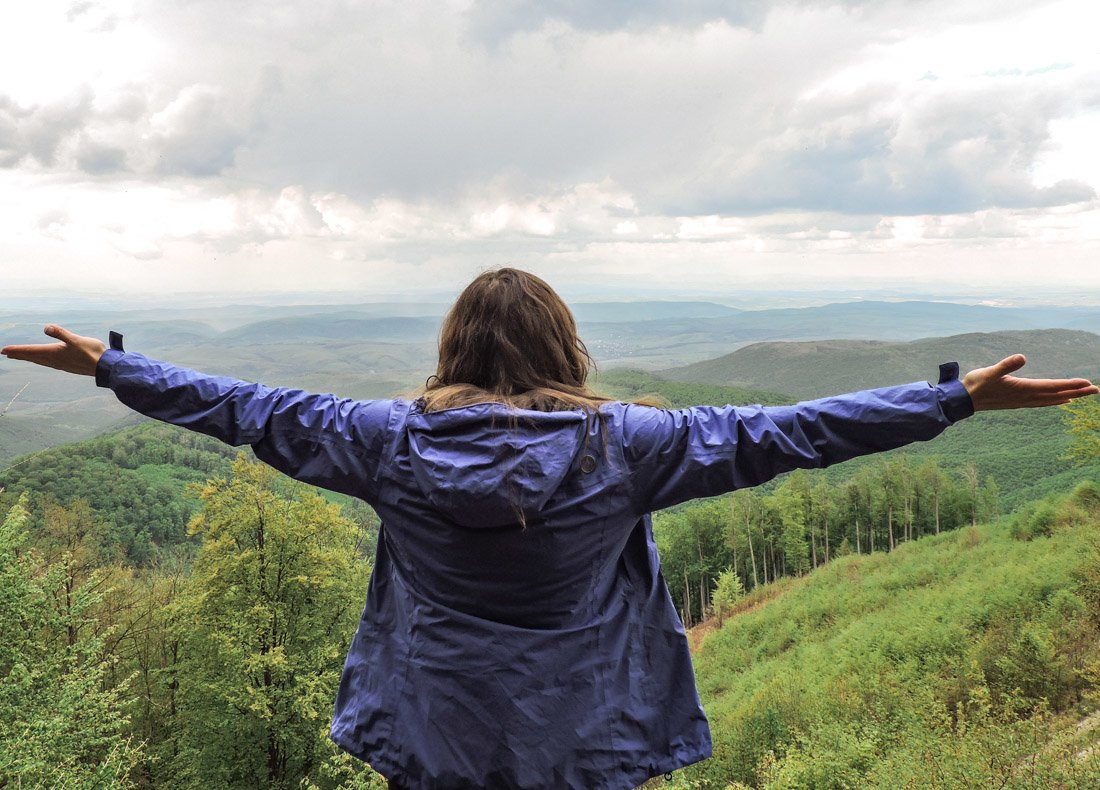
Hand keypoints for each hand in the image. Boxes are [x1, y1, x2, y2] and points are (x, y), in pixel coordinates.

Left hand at [1, 325, 106, 376]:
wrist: (104, 367)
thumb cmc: (92, 353)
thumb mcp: (76, 340)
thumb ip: (61, 333)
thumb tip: (46, 327)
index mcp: (54, 353)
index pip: (31, 351)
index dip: (17, 350)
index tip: (4, 350)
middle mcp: (55, 360)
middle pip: (33, 357)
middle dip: (19, 354)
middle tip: (6, 353)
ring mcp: (61, 364)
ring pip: (39, 360)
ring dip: (29, 358)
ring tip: (20, 356)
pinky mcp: (67, 365)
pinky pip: (47, 363)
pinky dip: (40, 360)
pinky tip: (43, 360)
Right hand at [962, 354, 1098, 410]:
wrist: (964, 400)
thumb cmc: (976, 384)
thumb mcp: (989, 372)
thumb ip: (1006, 365)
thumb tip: (1022, 357)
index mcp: (1023, 389)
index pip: (1052, 387)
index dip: (1070, 385)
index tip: (1087, 383)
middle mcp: (1026, 397)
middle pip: (1057, 395)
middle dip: (1078, 392)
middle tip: (1097, 390)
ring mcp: (1023, 401)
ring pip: (1052, 400)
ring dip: (1069, 396)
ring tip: (1084, 394)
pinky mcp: (1018, 402)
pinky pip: (1043, 402)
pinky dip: (1055, 401)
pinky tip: (1061, 400)